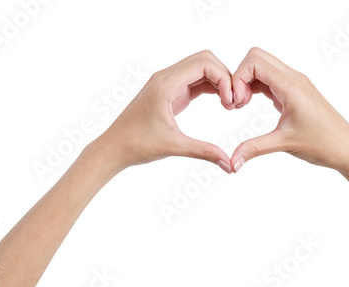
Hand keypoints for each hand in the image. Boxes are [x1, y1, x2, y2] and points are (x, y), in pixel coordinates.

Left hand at [91, 50, 234, 173]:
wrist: (114, 147)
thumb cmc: (136, 144)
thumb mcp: (174, 147)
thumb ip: (204, 152)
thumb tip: (229, 164)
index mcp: (165, 84)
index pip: (204, 63)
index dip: (224, 78)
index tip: (231, 102)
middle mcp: (166, 77)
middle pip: (205, 60)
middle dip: (224, 76)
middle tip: (234, 101)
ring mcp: (168, 83)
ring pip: (201, 68)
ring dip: (219, 81)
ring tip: (229, 104)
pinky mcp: (170, 92)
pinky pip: (195, 81)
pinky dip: (211, 87)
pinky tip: (221, 103)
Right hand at [230, 47, 348, 173]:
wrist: (348, 148)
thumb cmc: (323, 144)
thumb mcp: (283, 144)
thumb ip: (254, 149)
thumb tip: (232, 163)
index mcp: (291, 87)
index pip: (254, 63)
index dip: (237, 79)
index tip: (236, 103)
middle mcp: (294, 79)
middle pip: (256, 57)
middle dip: (240, 76)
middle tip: (237, 103)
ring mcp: (296, 83)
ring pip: (263, 65)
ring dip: (247, 81)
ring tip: (242, 105)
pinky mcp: (296, 90)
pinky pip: (271, 77)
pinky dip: (256, 86)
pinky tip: (252, 104)